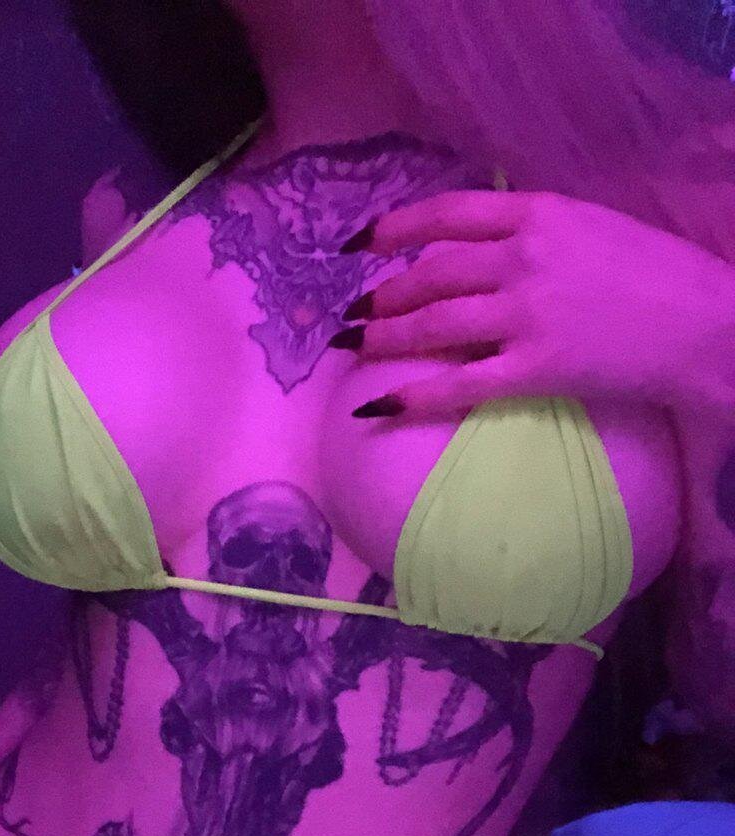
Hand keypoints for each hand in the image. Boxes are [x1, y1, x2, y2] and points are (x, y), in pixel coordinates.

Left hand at [335, 188, 734, 421]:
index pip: (448, 213)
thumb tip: (480, 250)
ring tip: (356, 347)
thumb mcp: (593, 227)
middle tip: (354, 311)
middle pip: (430, 273)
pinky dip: (411, 395)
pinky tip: (377, 405)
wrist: (709, 324)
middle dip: (384, 294)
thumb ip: (535, 231)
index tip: (362, 243)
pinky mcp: (534, 368)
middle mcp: (524, 256)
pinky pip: (457, 384)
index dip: (395, 227)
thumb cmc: (660, 276)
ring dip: (384, 337)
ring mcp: (526, 313)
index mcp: (540, 212)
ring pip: (433, 325)